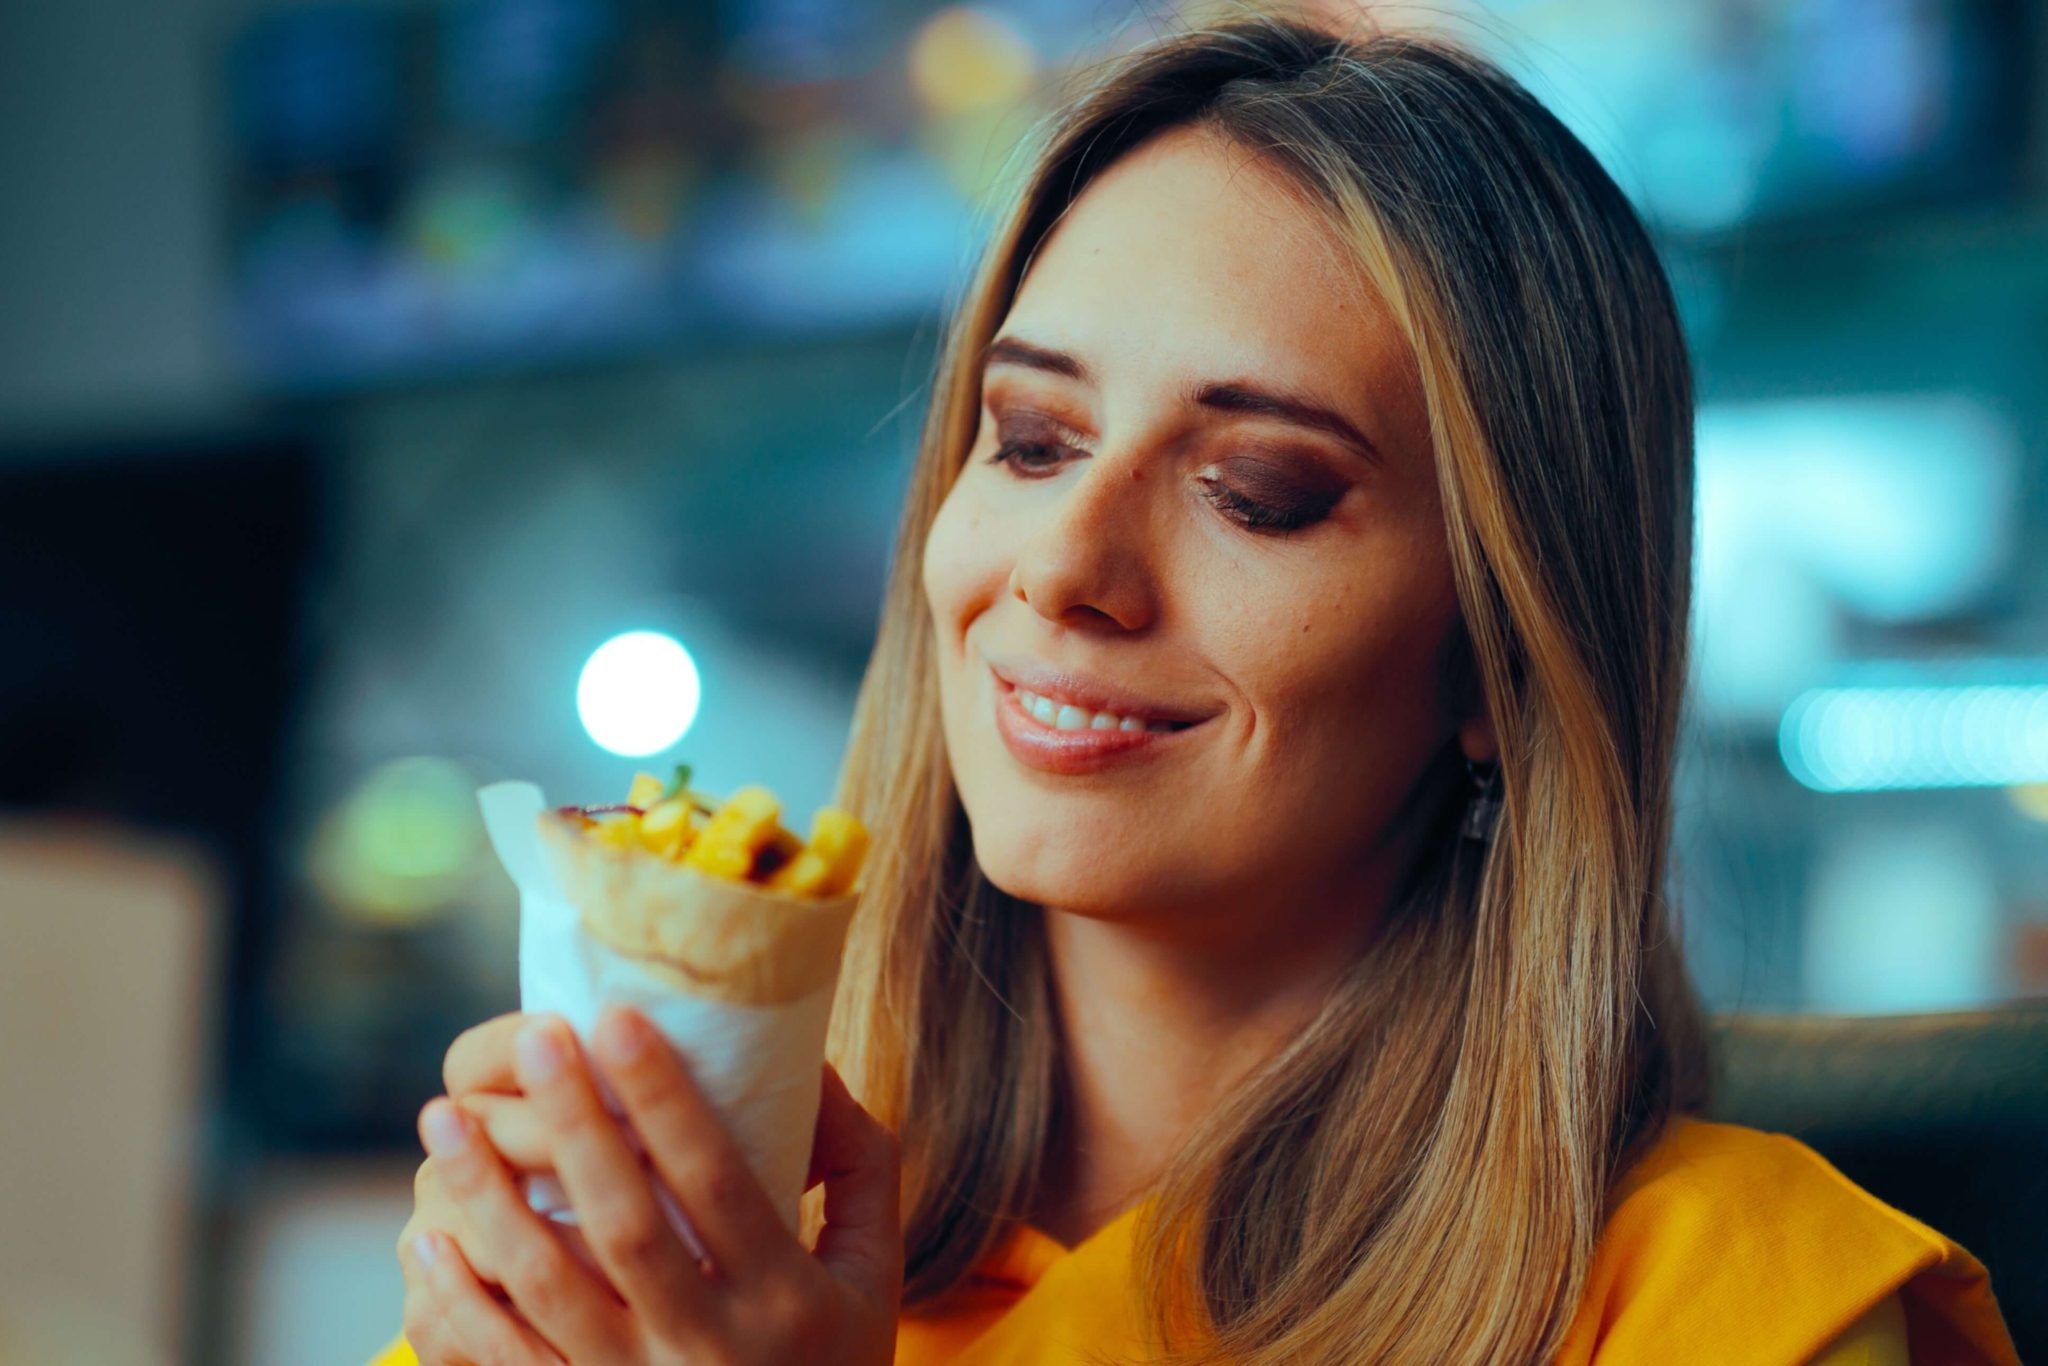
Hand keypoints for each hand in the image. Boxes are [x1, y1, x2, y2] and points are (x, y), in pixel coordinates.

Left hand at [401, 1006, 902, 1364]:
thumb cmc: (834, 1359)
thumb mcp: (872, 1271)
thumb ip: (858, 1166)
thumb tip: (810, 1064)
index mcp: (779, 1299)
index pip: (715, 1180)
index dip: (666, 1098)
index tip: (620, 1018)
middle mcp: (703, 1348)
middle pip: (623, 1223)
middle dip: (572, 1125)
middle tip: (536, 1039)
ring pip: (544, 1289)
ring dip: (486, 1199)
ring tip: (443, 1121)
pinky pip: (504, 1362)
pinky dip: (456, 1303)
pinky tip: (426, 1238)